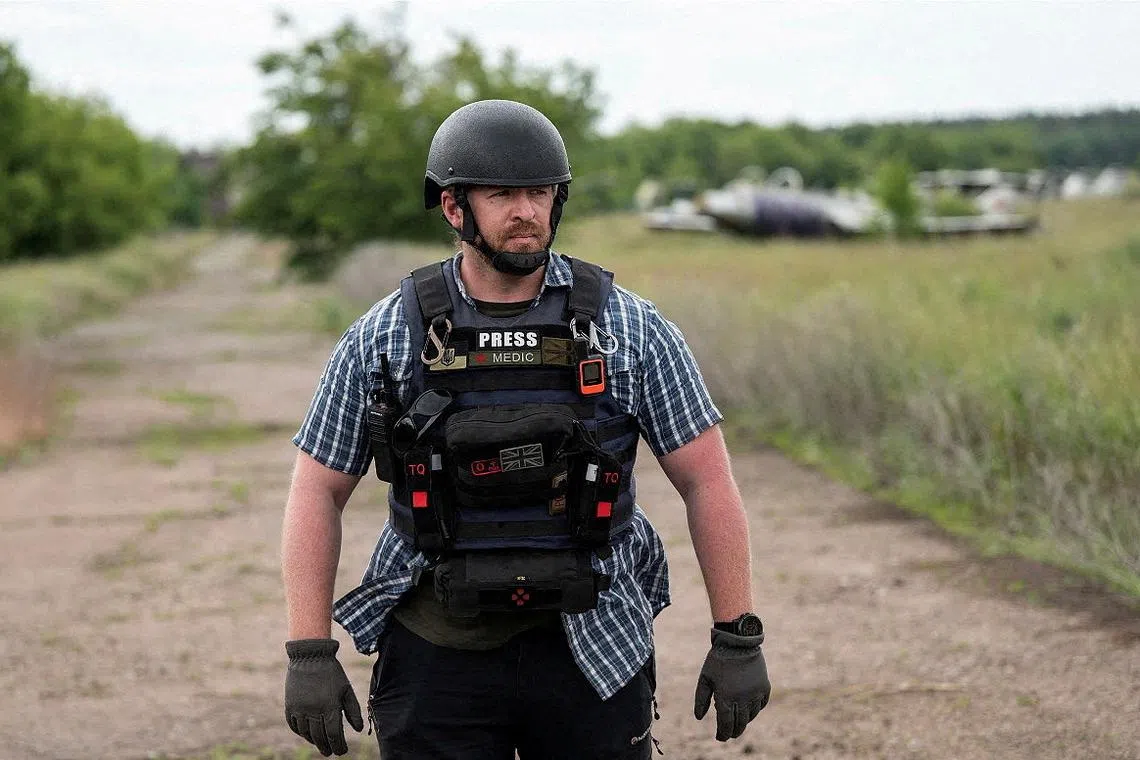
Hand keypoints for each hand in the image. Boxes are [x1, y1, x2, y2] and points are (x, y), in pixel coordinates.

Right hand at [284, 639, 364, 756]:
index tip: (342, 752)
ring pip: (306, 733)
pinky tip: (307, 734)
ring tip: (321, 744)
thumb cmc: (332, 673)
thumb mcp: (346, 689)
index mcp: (330, 706)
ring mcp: (299, 708)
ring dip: (314, 741)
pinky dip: (300, 732)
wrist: (311, 656)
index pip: (334, 734)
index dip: (338, 746)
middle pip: (319, 737)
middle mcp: (313, 710)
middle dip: (326, 747)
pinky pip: (294, 725)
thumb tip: (358, 730)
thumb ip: (353, 710)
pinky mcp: (290, 705)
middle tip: (331, 752)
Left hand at [693, 628, 770, 740]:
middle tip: (728, 734)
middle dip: (733, 731)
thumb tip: (699, 718)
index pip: (726, 724)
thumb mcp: (705, 678)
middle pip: (740, 724)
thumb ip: (701, 700)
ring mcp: (755, 694)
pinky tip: (748, 709)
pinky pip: (761, 705)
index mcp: (726, 698)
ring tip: (737, 722)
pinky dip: (754, 710)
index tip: (720, 737)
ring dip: (744, 721)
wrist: (738, 642)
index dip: (722, 734)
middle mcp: (743, 699)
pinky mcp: (765, 687)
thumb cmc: (718, 660)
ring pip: (751, 716)